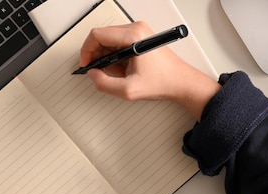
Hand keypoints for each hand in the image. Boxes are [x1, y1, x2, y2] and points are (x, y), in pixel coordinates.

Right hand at [79, 21, 220, 116]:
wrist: (181, 82)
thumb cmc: (162, 82)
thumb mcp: (128, 90)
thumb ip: (104, 84)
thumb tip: (92, 75)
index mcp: (133, 37)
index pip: (97, 35)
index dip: (87, 51)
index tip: (86, 64)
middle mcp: (136, 29)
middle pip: (102, 36)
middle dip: (97, 55)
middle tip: (100, 72)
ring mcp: (139, 31)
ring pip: (109, 40)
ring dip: (107, 57)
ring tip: (117, 73)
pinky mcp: (141, 37)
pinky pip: (118, 43)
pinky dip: (115, 56)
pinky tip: (123, 70)